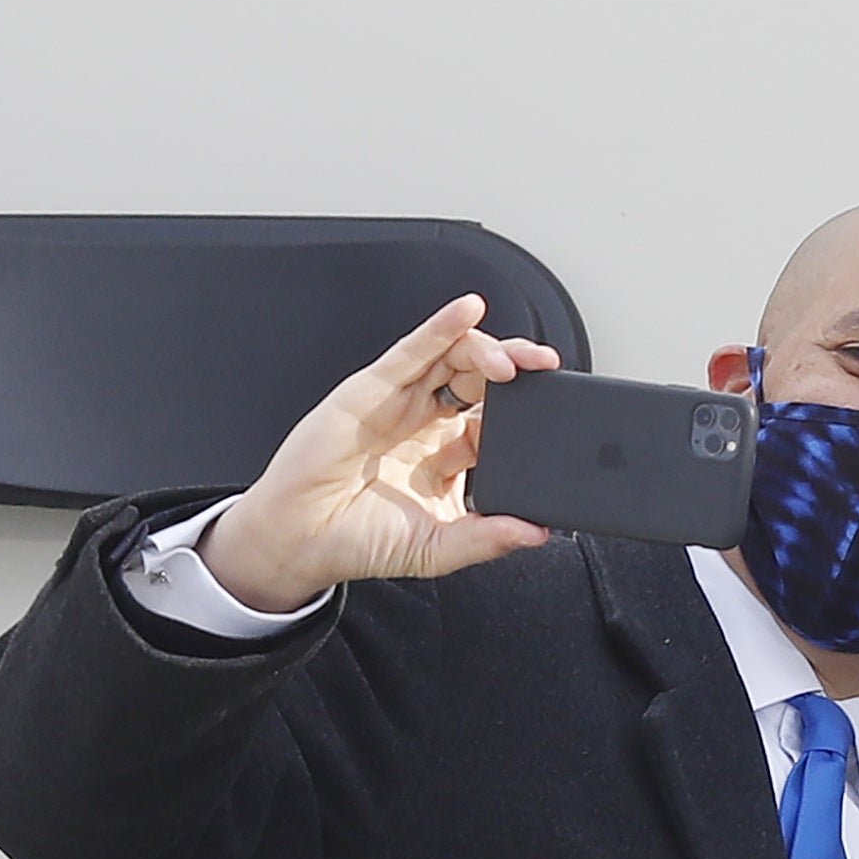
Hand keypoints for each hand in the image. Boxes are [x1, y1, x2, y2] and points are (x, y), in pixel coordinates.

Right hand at [196, 294, 561, 616]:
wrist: (302, 538)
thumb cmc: (361, 540)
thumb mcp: (440, 547)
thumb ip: (488, 539)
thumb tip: (538, 533)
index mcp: (448, 459)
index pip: (497, 424)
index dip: (527, 415)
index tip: (557, 415)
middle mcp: (427, 425)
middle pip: (481, 382)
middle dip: (518, 370)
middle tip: (547, 370)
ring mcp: (401, 403)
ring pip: (453, 359)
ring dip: (488, 349)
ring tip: (514, 361)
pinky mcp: (372, 388)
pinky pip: (413, 349)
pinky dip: (442, 327)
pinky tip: (468, 311)